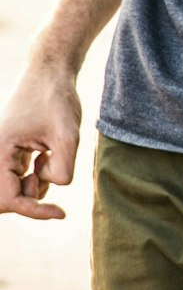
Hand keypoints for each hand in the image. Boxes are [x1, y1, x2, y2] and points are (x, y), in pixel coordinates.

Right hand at [1, 59, 83, 220]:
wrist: (50, 75)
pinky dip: (35, 176)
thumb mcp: (67, 135)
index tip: (61, 214)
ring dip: (35, 185)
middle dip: (30, 196)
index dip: (34, 211)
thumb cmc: (56, 100)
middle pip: (6, 199)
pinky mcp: (10, 154)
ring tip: (48, 156)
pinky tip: (45, 155)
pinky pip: (18, 179)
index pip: (8, 199)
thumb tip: (54, 187)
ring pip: (15, 190)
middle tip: (48, 168)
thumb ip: (62, 167)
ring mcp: (0, 155)